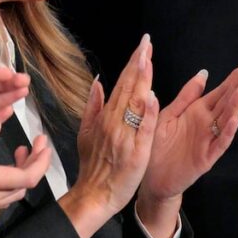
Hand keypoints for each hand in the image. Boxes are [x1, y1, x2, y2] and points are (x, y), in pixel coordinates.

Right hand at [0, 118, 51, 215]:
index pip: (28, 176)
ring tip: (21, 151)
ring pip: (14, 193)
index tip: (42, 141)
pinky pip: (1, 197)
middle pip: (26, 185)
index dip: (42, 159)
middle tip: (36, 143)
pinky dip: (9, 181)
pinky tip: (1, 166)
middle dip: (36, 164)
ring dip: (23, 173)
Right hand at [59, 35, 157, 237]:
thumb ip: (93, 107)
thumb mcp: (86, 133)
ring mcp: (125, 136)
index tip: (142, 46)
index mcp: (105, 117)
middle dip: (138, 63)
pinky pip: (143, 129)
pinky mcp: (136, 152)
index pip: (121, 84)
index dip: (132, 64)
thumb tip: (98, 82)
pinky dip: (146, 113)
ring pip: (134, 103)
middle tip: (147, 42)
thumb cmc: (93, 167)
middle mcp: (114, 123)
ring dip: (142, 80)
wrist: (94, 194)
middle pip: (128, 88)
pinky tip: (151, 96)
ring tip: (148, 58)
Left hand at [136, 64, 237, 237]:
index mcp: (197, 112)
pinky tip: (235, 118)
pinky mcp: (206, 157)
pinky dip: (228, 131)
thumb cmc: (158, 146)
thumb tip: (204, 73)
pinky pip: (219, 143)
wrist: (151, 177)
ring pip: (226, 120)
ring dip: (235, 105)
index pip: (219, 93)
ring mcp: (208, 141)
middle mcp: (206, 124)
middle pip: (226, 103)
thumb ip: (187, 95)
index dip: (232, 80)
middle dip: (237, 88)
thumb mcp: (170, 114)